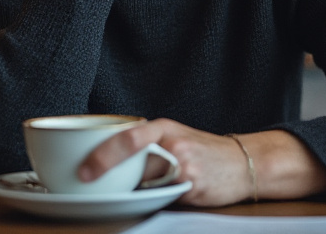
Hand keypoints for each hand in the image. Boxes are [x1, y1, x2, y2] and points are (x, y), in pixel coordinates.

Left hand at [78, 118, 253, 206]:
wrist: (242, 163)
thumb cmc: (203, 152)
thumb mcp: (174, 137)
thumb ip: (145, 145)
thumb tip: (106, 161)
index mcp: (163, 127)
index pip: (128, 137)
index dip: (103, 154)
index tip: (83, 170)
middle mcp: (172, 143)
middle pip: (131, 159)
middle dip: (106, 169)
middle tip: (86, 179)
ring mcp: (183, 165)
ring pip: (144, 181)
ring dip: (131, 187)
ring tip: (130, 188)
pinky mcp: (192, 185)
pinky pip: (162, 195)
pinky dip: (153, 197)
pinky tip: (159, 195)